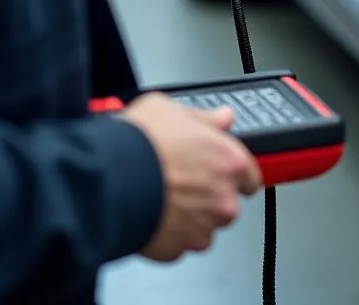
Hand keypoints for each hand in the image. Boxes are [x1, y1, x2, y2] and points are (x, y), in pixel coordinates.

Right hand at [120, 92, 261, 261]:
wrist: (108, 179)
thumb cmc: (139, 142)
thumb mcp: (172, 109)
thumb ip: (204, 118)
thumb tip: (222, 118)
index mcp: (229, 161)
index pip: (250, 175)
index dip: (233, 172)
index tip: (219, 170)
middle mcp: (222, 199)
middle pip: (226, 203)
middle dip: (208, 196)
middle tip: (181, 181)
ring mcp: (201, 229)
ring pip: (203, 228)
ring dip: (189, 218)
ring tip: (162, 197)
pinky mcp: (176, 250)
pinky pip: (178, 245)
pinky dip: (167, 235)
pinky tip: (152, 214)